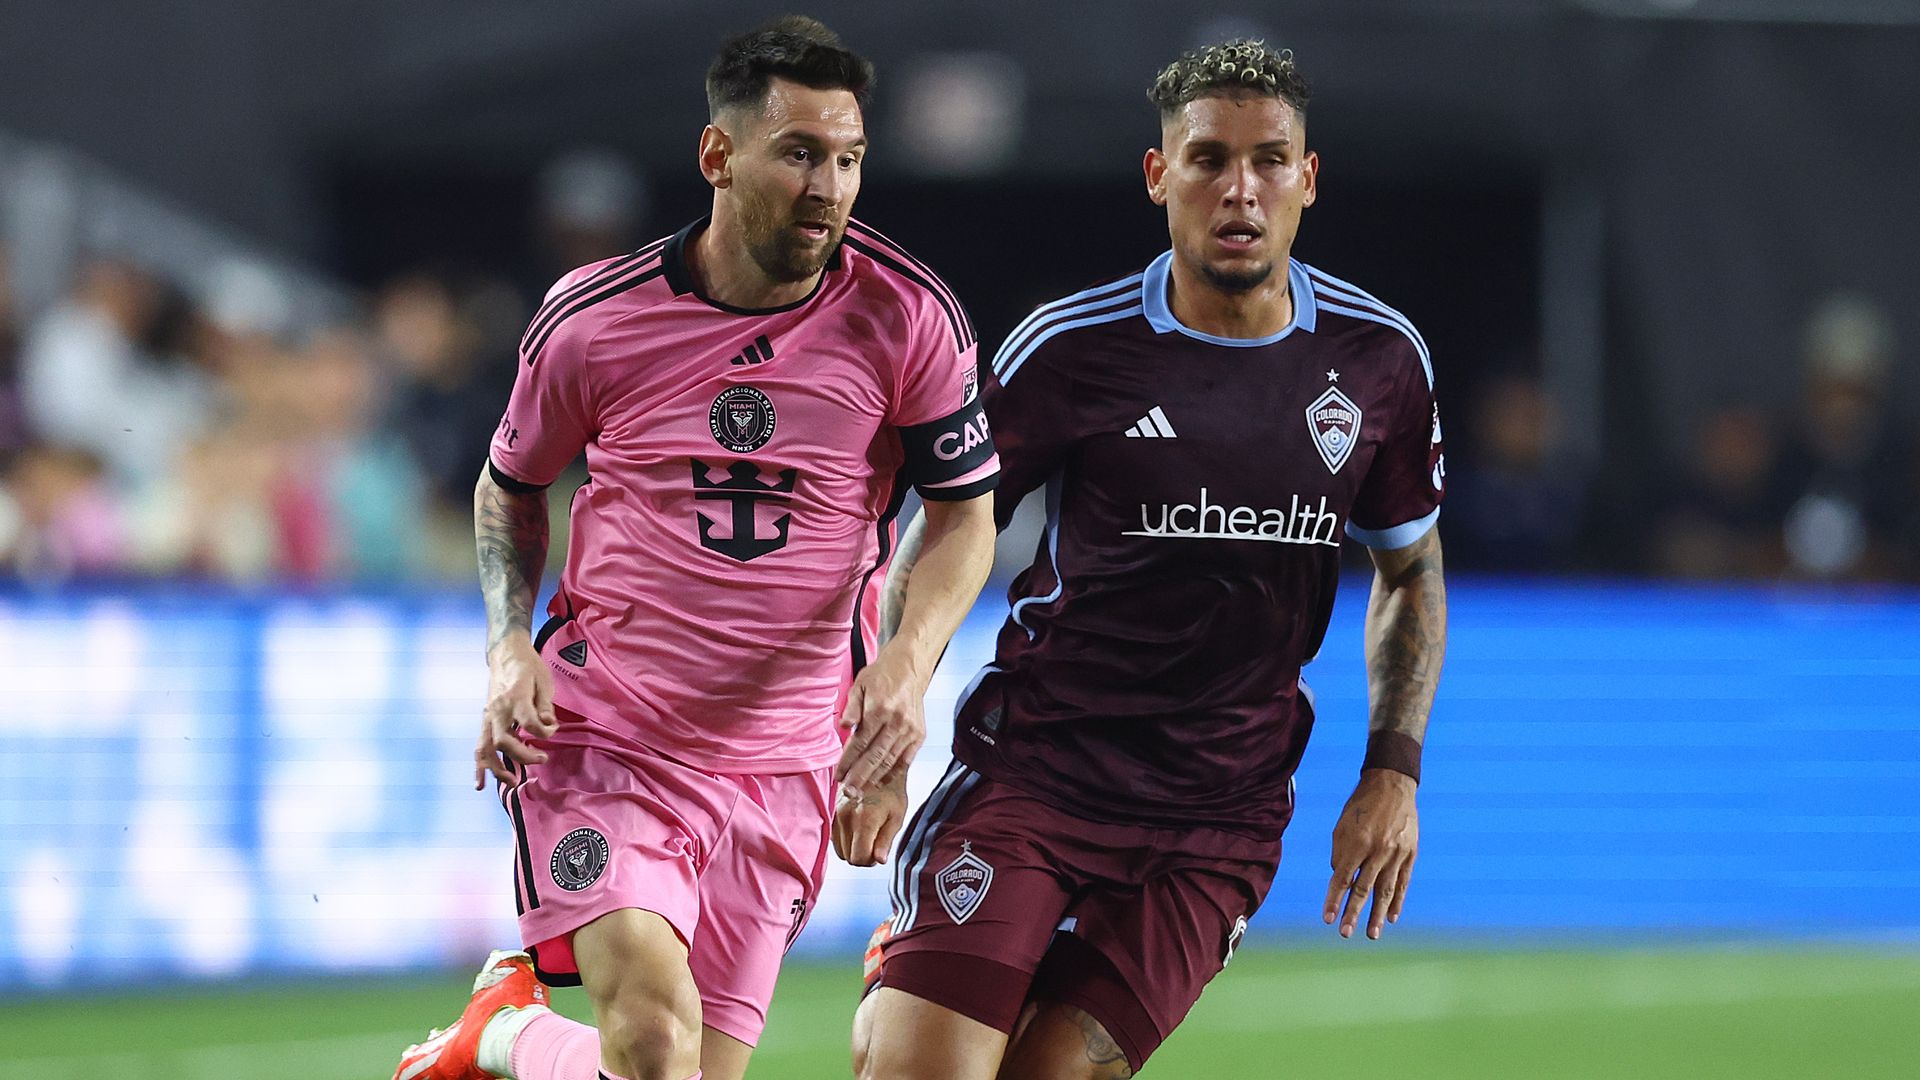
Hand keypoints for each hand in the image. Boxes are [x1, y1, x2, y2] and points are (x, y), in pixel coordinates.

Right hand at [475, 637, 558, 789]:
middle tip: (542, 759)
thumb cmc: (528, 666)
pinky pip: (479, 746)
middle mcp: (498, 709)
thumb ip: (545, 704)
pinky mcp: (486, 721)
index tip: (554, 728)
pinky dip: (479, 766)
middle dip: (522, 756)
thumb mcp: (544, 680)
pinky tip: (480, 784)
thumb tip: (548, 724)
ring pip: (486, 748)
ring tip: (512, 782)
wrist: (506, 654)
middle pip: (503, 741)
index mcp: (515, 696)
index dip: (544, 731)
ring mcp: (488, 716)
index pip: (529, 722)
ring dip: (497, 768)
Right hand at [833, 765, 908, 865]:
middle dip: (862, 855)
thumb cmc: (891, 789)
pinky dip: (846, 839)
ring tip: (867, 834)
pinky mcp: (831, 812)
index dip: (870, 861)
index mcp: (864, 819)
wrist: (874, 764)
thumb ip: (886, 840)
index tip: (879, 853)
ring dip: (853, 848)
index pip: (858, 858)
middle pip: (848, 857)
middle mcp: (845, 818)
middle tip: (875, 842)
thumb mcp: (897, 815)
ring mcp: (835, 814)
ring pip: (840, 850)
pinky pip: (835, 838)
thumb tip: (879, 860)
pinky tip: (858, 827)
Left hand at [834, 648, 927, 794]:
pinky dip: (892, 773)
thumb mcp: (859, 685)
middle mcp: (897, 722)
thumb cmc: (881, 676)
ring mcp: (910, 730)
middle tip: (848, 791)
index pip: (860, 743)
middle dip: (859, 777)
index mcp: (879, 709)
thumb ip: (851, 708)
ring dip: (874, 778)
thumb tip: (843, 727)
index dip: (848, 761)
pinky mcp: (919, 735)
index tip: (838, 775)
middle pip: (875, 757)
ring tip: (860, 790)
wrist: (909, 669)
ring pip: (890, 761)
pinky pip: (905, 760)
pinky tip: (879, 781)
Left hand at [1323, 768, 1418, 939]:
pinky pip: (1403, 882)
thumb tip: (1341, 880)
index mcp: (1357, 842)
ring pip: (1385, 890)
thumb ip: (1340, 855)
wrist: (1392, 785)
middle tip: (1345, 934)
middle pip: (1363, 889)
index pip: (1342, 879)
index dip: (1334, 900)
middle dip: (1353, 914)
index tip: (1326, 919)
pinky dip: (1397, 901)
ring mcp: (1396, 853)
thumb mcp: (1342, 826)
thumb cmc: (1361, 806)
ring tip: (1371, 934)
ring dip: (1377, 915)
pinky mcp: (1410, 854)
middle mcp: (1378, 850)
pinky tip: (1391, 917)